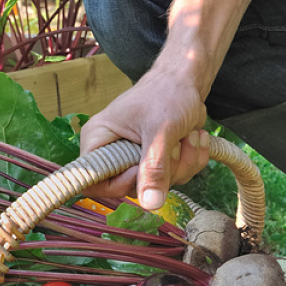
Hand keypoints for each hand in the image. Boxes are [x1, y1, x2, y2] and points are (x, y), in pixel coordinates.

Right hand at [79, 67, 209, 209]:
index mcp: (98, 140)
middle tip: (176, 144)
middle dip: (163, 170)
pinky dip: (191, 159)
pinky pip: (175, 178)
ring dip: (183, 162)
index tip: (140, 170)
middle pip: (132, 188)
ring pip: (158, 186)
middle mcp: (112, 152)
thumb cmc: (167, 93)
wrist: (187, 81)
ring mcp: (136, 159)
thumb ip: (154, 167)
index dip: (116, 185)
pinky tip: (195, 136)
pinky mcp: (156, 162)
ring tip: (188, 133)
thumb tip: (150, 204)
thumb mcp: (160, 130)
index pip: (90, 182)